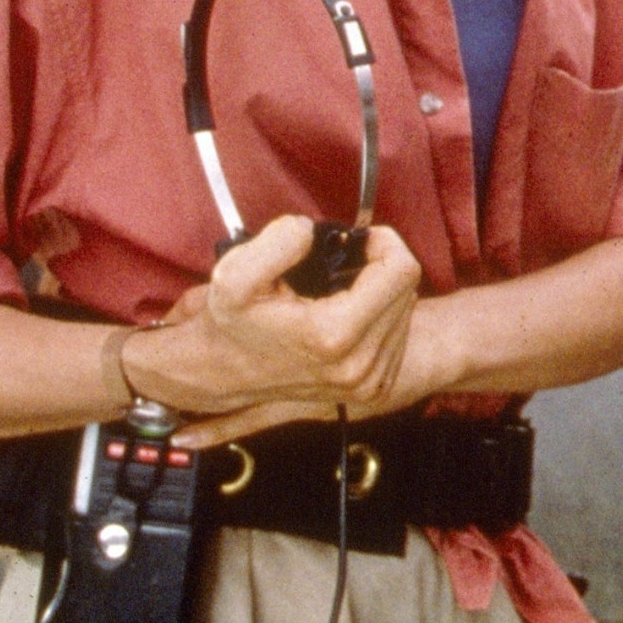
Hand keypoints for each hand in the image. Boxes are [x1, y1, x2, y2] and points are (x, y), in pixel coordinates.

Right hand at [112, 217, 430, 447]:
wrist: (216, 375)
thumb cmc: (227, 324)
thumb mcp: (236, 274)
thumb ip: (279, 241)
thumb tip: (316, 233)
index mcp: (335, 336)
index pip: (402, 270)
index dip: (382, 243)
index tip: (356, 241)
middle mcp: (360, 366)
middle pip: (406, 288)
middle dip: (377, 267)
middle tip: (340, 266)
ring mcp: (368, 383)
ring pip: (404, 311)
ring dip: (378, 292)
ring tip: (336, 294)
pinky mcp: (372, 390)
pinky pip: (397, 335)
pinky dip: (377, 317)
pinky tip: (344, 316)